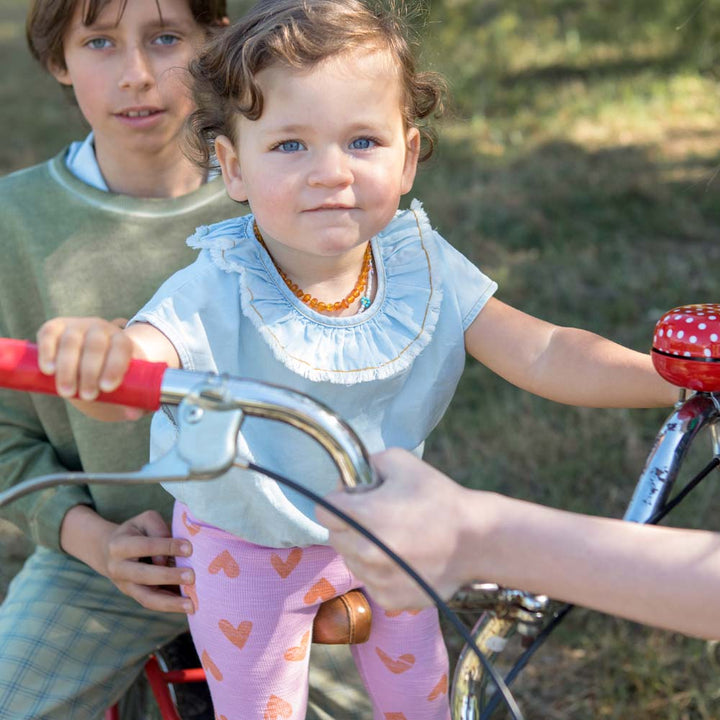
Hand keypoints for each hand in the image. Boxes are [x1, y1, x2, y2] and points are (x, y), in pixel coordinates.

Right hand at [36, 316, 140, 418]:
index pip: (121, 348)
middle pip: (95, 346)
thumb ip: (133, 400)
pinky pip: (49, 335)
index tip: (107, 388)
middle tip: (88, 397)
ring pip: (71, 342)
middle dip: (90, 372)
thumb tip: (133, 414)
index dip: (115, 366)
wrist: (88, 359)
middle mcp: (100, 329)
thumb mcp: (124, 386)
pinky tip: (48, 371)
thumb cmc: (109, 375)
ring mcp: (76, 326)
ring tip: (67, 393)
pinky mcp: (54, 328)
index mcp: (121, 340)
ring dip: (68, 368)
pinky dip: (47, 352)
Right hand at [61, 506, 194, 613]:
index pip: (145, 546)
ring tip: (191, 605)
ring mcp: (125, 586)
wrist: (107, 551)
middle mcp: (118, 569)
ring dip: (170, 603)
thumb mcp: (145, 521)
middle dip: (168, 577)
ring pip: (146, 598)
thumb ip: (159, 531)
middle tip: (192, 576)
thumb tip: (167, 558)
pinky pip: (152, 603)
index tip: (189, 548)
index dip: (167, 547)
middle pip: (144, 575)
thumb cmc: (135, 532)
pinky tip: (188, 607)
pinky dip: (170, 606)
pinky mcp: (134, 596)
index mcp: (120, 545)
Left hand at [317, 448, 476, 608]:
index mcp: (364, 515)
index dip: (339, 500)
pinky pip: (368, 580)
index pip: (323, 509)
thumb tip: (352, 477)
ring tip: (394, 537)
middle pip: (334, 535)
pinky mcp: (387, 598)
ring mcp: (375, 578)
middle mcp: (364, 551)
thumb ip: (369, 462)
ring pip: (350, 559)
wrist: (476, 541)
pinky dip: (378, 570)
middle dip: (349, 524)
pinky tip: (402, 558)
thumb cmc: (440, 498)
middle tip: (379, 516)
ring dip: (362, 548)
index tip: (356, 498)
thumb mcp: (402, 462)